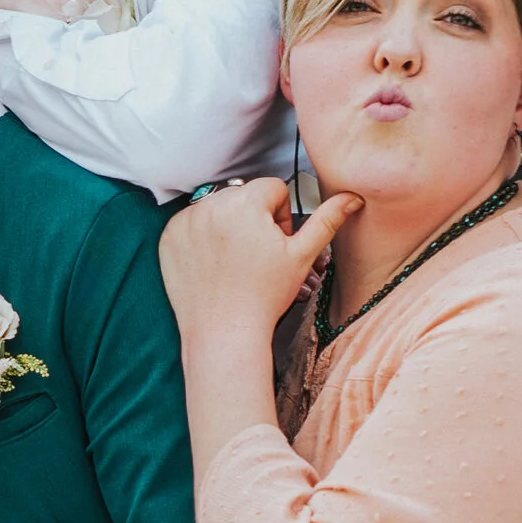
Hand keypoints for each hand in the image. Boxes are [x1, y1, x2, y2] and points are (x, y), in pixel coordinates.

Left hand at [159, 177, 353, 341]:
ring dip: (228, 226)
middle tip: (256, 257)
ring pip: (217, 208)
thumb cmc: (265, 297)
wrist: (224, 333)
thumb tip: (352, 197)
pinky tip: (212, 265)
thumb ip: (327, 220)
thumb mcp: (302, 256)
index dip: (281, 218)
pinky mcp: (169, 237)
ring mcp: (186, 221)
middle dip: (253, 220)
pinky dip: (201, 239)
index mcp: (246, 202)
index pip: (272, 189)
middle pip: (243, 196)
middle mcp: (212, 204)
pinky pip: (191, 224)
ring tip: (234, 262)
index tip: (276, 246)